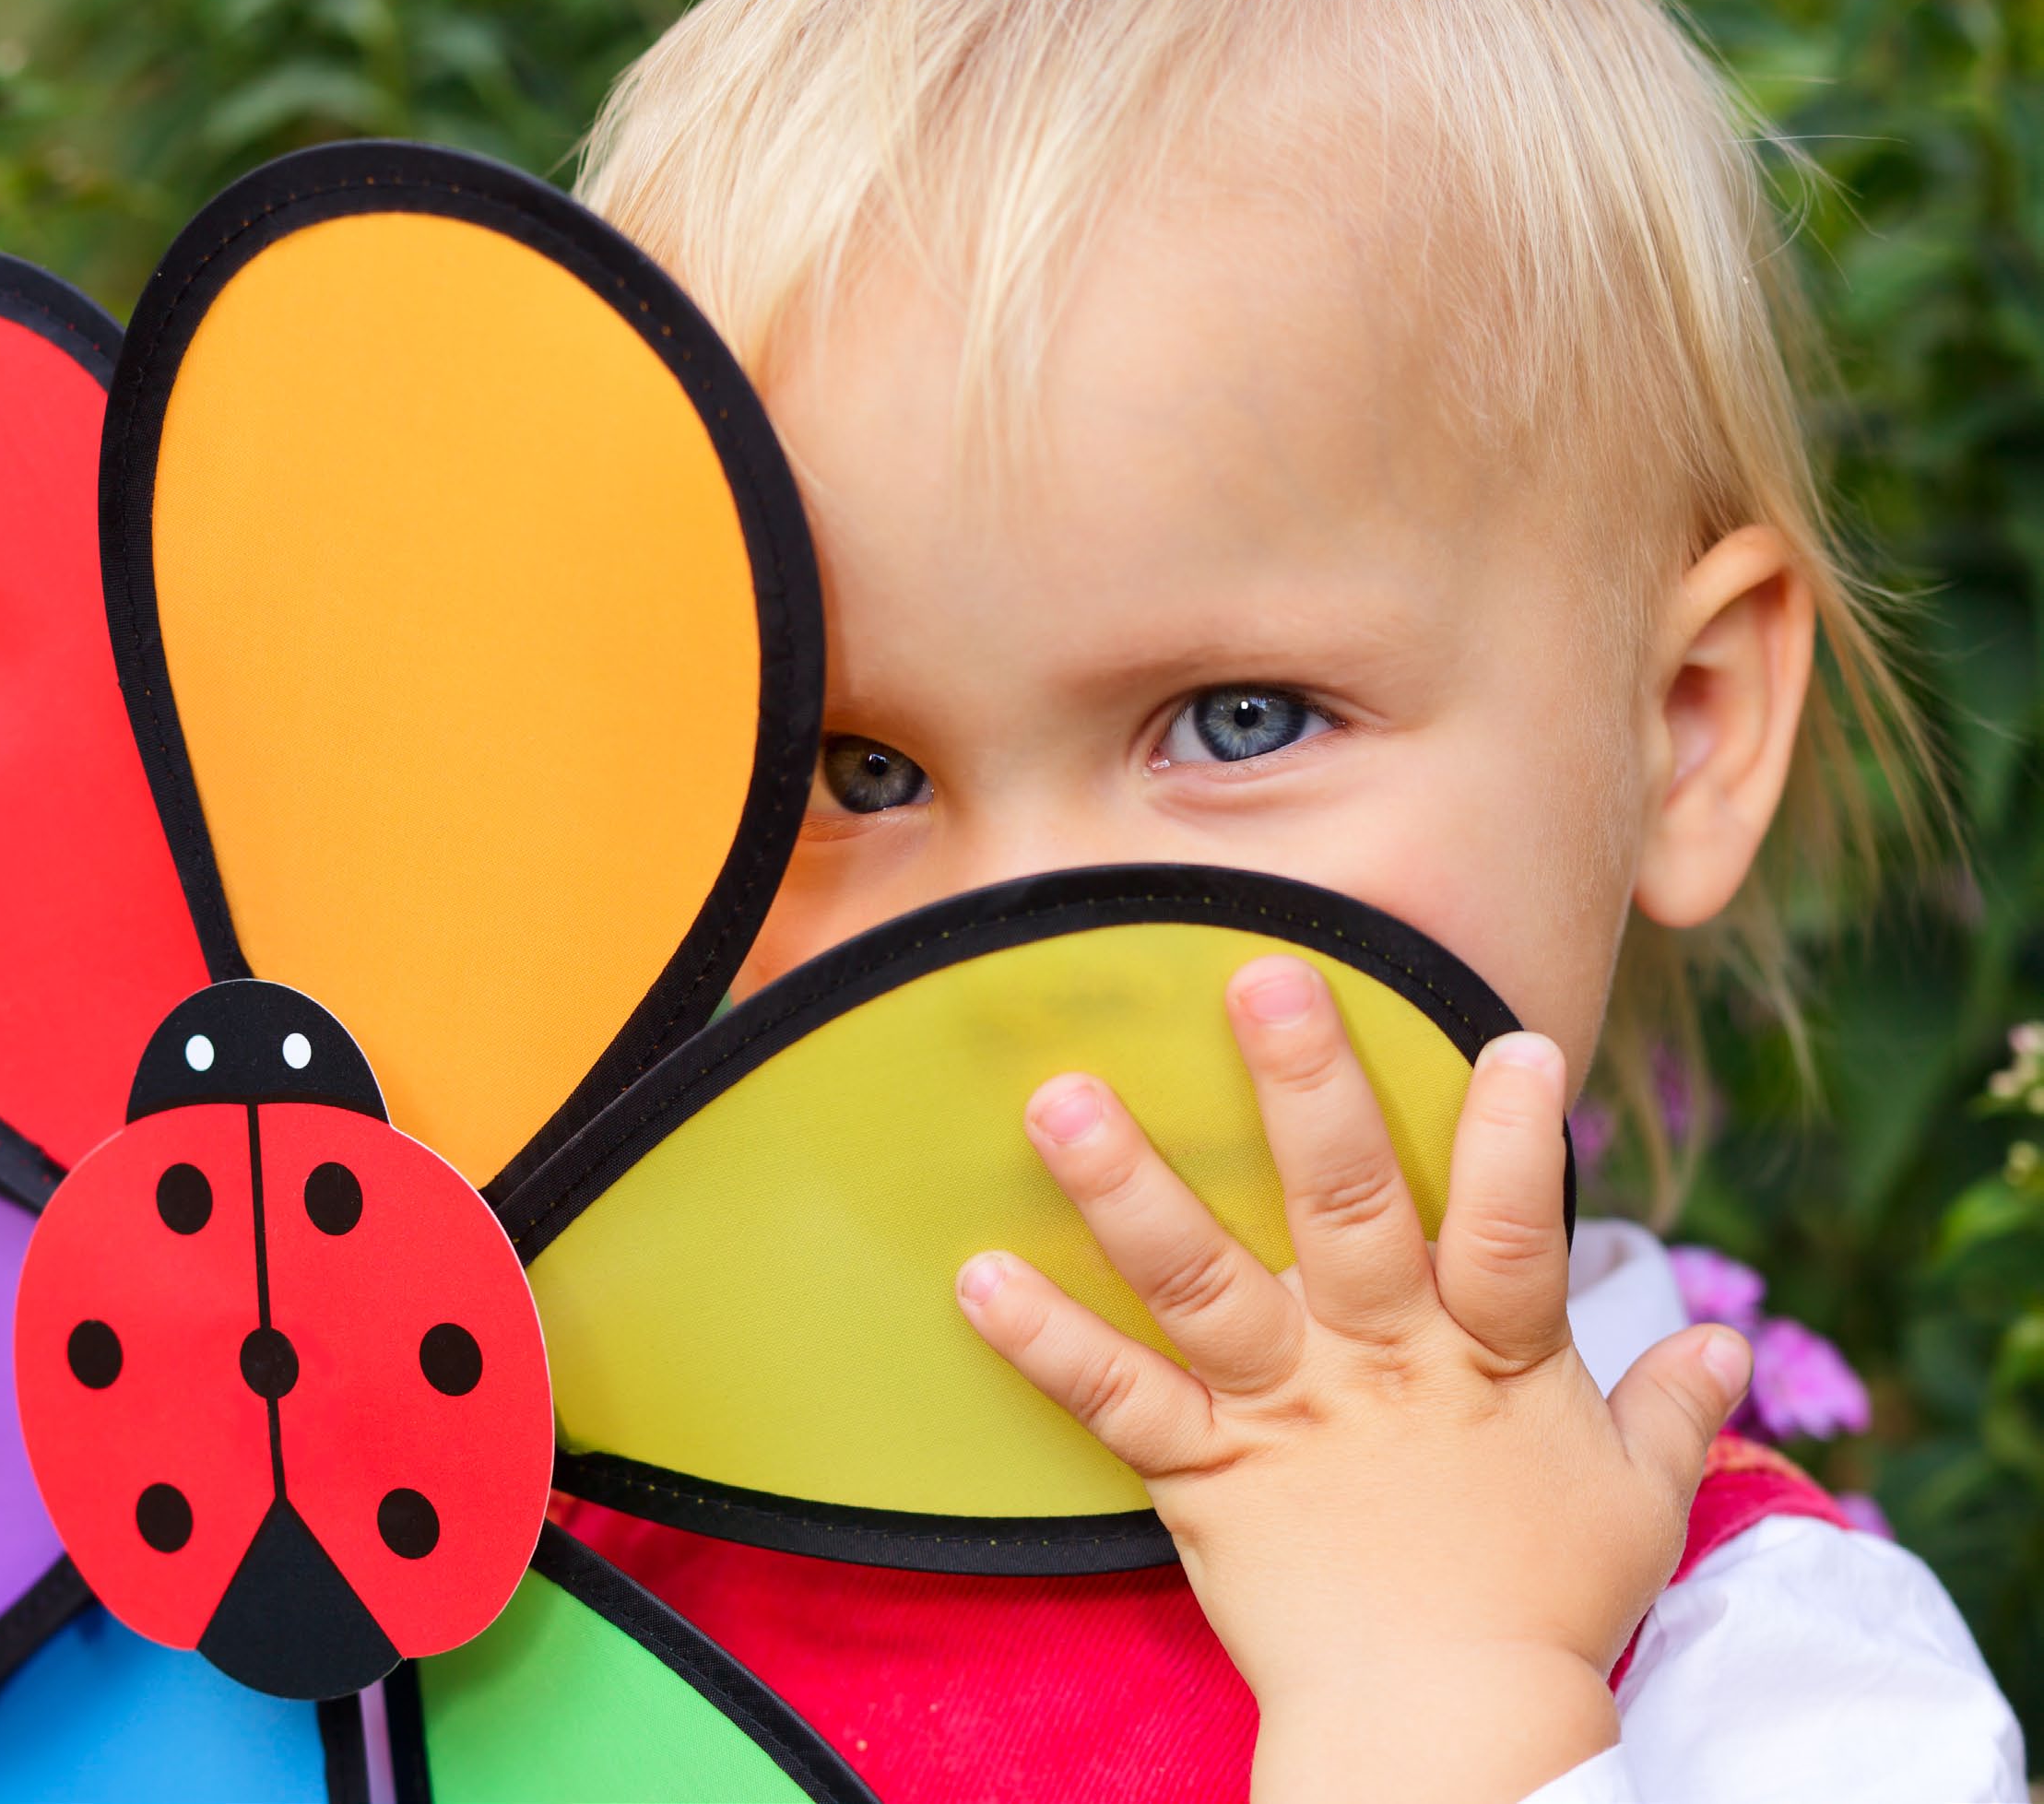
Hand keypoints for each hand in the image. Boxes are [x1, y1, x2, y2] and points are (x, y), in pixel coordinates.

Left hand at [955, 955, 1751, 1803]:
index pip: (1519, 1236)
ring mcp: (1282, 1410)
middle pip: (1349, 1212)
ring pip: (1203, 1282)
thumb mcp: (1636, 1503)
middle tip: (1262, 979)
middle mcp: (1379, 1362)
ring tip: (1062, 1101)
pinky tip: (976, 1272)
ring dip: (1130, 1189)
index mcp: (1488, 1360)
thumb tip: (1730, 1340)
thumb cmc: (1542, 1611)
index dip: (1518, 1141)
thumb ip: (1672, 1409)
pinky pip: (1114, 1398)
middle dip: (1310, 1093)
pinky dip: (1043, 1338)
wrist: (1444, 1748)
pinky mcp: (1203, 1470)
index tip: (1513, 1042)